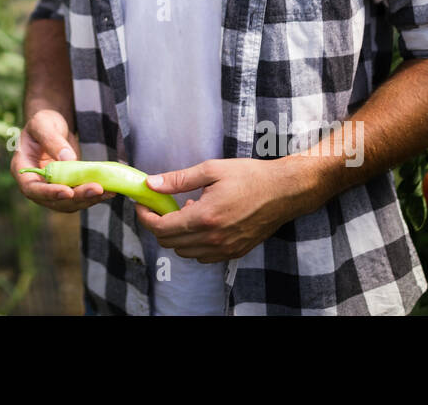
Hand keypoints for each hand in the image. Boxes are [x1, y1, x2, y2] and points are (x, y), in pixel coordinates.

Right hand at [11, 109, 115, 212]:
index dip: (49, 193)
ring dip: (88, 199)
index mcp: (21, 169)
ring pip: (69, 202)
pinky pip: (79, 196)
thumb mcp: (43, 124)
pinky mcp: (66, 188)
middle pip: (54, 200)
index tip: (68, 191)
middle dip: (76, 196)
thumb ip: (52, 140)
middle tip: (97, 189)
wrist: (52, 126)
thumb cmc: (43, 122)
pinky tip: (110, 189)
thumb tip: (68, 159)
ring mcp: (51, 189)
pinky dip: (93, 195)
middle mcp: (35, 184)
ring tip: (108, 190)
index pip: (31, 188)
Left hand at [134, 158, 303, 262]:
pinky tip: (203, 223)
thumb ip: (178, 180)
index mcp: (205, 217)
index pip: (162, 228)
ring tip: (188, 211)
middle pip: (169, 243)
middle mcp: (213, 238)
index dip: (146, 217)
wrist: (284, 191)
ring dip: (178, 235)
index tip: (143, 205)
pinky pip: (203, 256)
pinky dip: (195, 243)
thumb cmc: (250, 176)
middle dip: (159, 225)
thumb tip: (151, 184)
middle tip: (162, 206)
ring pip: (185, 252)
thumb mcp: (212, 170)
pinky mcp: (235, 252)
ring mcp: (225, 248)